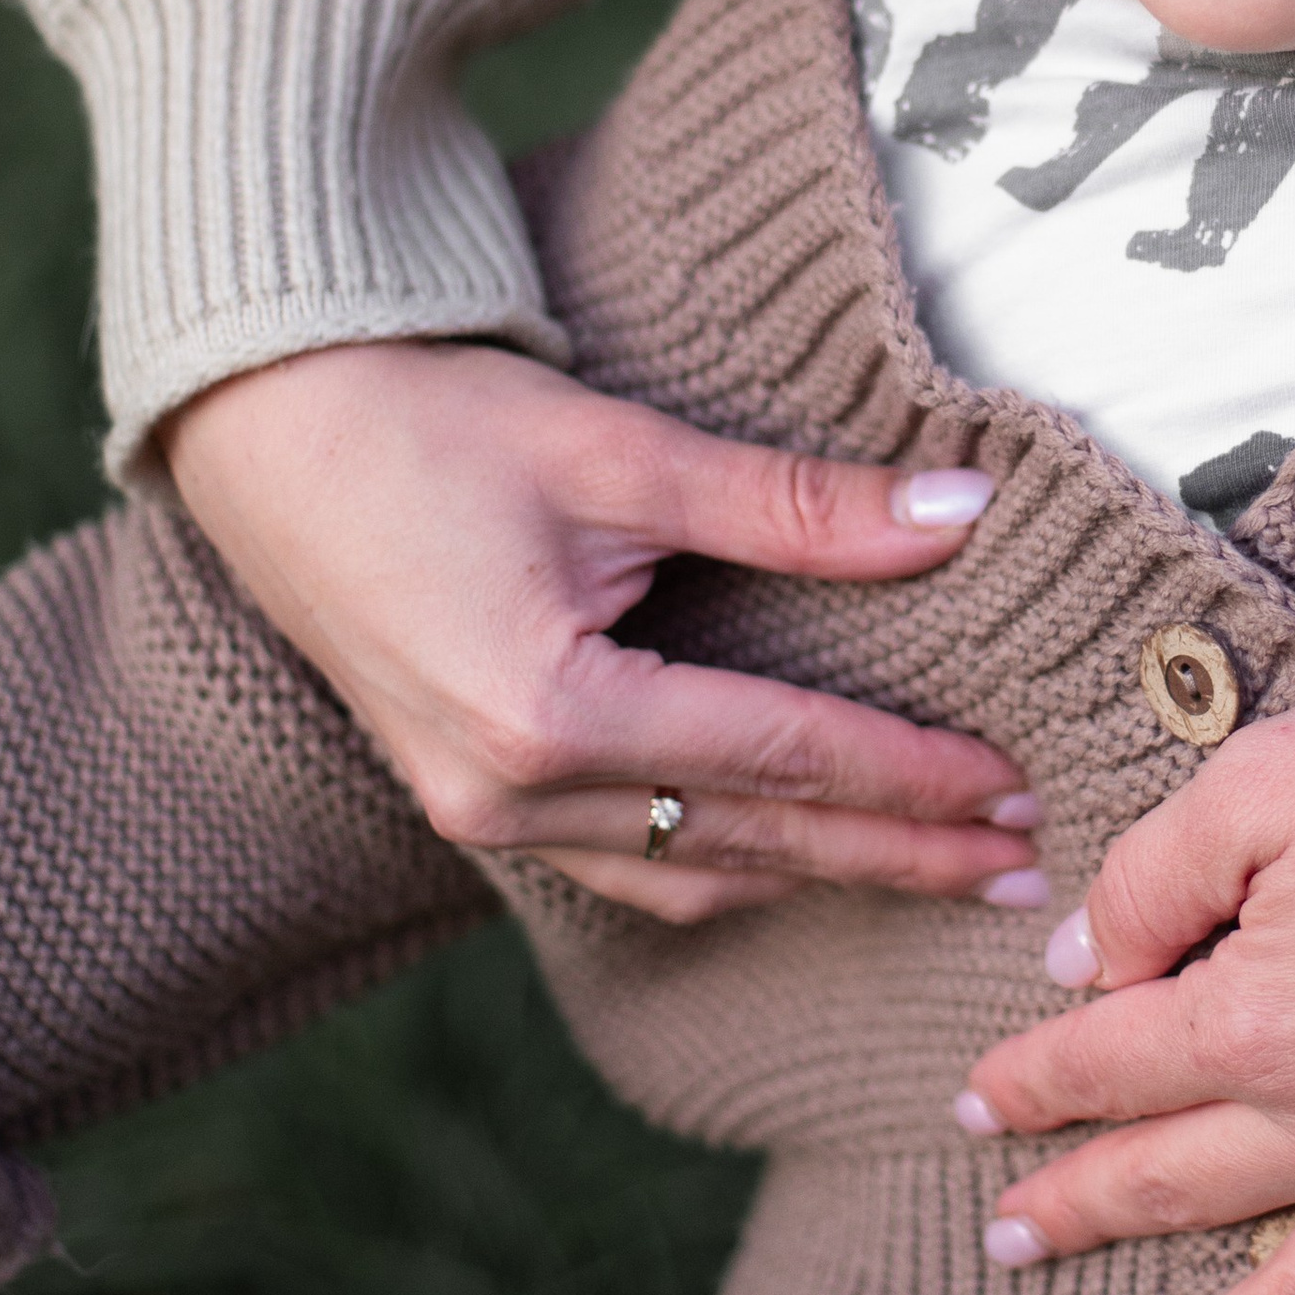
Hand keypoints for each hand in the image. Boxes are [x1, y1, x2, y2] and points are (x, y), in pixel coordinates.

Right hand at [165, 340, 1041, 921]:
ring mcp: (477, 812)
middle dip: (898, 855)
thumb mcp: (623, 452)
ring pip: (692, 875)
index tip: (1022, 792)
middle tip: (1030, 871)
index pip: (782, 758)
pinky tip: (801, 854)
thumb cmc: (429, 419)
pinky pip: (625, 867)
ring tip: (944, 869)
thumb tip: (960, 512)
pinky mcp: (467, 795)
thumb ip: (797, 504)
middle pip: (753, 842)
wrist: (264, 424)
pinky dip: (730, 865)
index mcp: (548, 713)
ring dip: (823, 871)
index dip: (914, 779)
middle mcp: (510, 793)